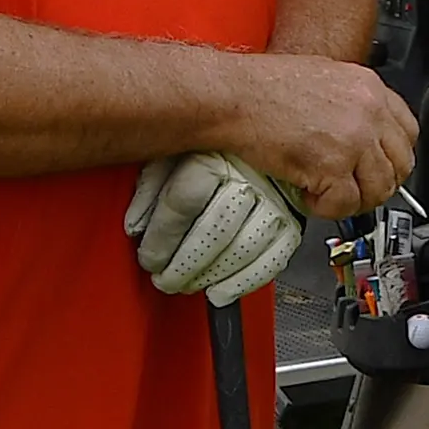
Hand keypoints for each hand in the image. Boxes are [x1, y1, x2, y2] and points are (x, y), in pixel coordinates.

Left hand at [124, 152, 305, 302]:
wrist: (266, 138)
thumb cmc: (208, 150)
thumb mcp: (170, 155)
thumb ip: (151, 186)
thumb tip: (136, 225)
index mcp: (214, 153)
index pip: (184, 202)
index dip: (162, 239)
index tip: (149, 257)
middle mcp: (249, 175)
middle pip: (214, 230)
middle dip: (184, 264)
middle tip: (166, 278)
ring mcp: (274, 199)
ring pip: (243, 247)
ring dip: (211, 276)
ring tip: (188, 285)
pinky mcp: (292, 221)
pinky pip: (274, 258)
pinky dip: (245, 281)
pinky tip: (221, 291)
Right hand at [213, 52, 416, 217]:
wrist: (232, 96)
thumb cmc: (263, 88)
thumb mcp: (325, 80)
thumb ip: (353, 107)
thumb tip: (365, 140)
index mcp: (369, 88)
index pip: (408, 132)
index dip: (393, 158)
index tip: (377, 168)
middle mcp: (369, 111)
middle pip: (400, 165)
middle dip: (375, 184)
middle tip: (350, 188)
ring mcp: (354, 139)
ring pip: (379, 190)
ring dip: (353, 199)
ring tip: (326, 192)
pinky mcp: (332, 165)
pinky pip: (346, 204)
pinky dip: (326, 208)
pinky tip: (308, 194)